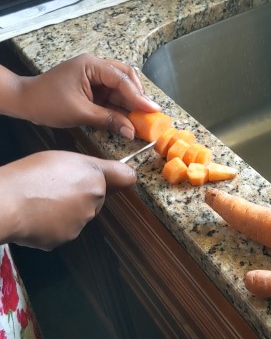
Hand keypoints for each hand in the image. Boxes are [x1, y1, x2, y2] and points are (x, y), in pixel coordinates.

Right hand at [0, 150, 135, 249]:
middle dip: (82, 194)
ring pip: (79, 215)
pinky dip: (52, 224)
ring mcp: (79, 224)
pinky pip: (62, 230)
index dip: (113, 177)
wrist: (5, 203)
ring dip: (67, 210)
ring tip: (42, 200)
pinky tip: (37, 215)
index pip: (124, 179)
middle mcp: (94, 204)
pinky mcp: (63, 239)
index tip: (110, 178)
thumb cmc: (32, 175)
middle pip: (95, 199)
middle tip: (55, 187)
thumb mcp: (67, 158)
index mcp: (96, 181)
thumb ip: (99, 168)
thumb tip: (130, 176)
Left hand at [18, 53, 160, 138]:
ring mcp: (96, 79)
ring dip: (132, 104)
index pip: (122, 79)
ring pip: (122, 90)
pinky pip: (113, 98)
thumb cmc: (47, 102)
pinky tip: (131, 119)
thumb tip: (131, 131)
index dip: (139, 96)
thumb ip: (108, 120)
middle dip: (139, 97)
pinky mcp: (95, 90)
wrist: (26, 102)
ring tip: (144, 119)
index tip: (153, 110)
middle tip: (152, 113)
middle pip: (126, 79)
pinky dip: (122, 109)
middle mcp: (97, 68)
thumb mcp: (80, 112)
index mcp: (92, 66)